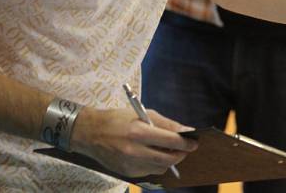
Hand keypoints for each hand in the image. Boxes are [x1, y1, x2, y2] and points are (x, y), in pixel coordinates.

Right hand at [72, 107, 197, 176]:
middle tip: (186, 149)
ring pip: (160, 167)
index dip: (186, 143)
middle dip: (181, 154)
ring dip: (169, 160)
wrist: (90, 133)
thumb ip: (166, 124)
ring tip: (170, 150)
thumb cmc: (118, 119)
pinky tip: (153, 155)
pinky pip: (149, 171)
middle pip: (168, 159)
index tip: (194, 142)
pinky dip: (156, 164)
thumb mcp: (143, 114)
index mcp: (139, 132)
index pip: (171, 141)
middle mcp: (134, 151)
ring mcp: (129, 164)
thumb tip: (185, 131)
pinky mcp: (126, 172)